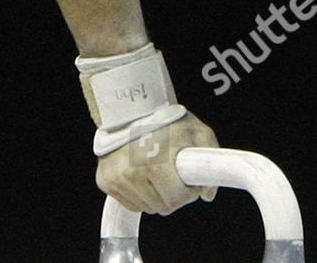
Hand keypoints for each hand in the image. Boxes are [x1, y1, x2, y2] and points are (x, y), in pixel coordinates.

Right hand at [96, 112, 219, 214]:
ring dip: (157, 196)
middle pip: (161, 207)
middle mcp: (132, 173)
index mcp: (155, 162)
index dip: (188, 193)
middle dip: (174, 195)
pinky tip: (145, 175)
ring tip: (160, 173)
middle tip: (176, 176)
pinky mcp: (105, 181)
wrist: (133, 110)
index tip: (190, 182)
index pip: (176, 200)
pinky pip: (130, 203)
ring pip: (145, 207)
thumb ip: (210, 161)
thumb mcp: (198, 132)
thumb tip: (208, 194)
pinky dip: (141, 195)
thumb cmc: (169, 121)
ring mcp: (116, 178)